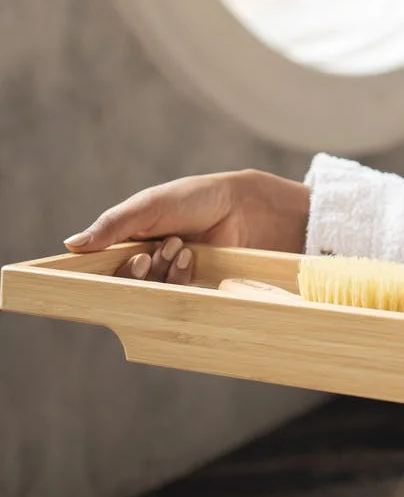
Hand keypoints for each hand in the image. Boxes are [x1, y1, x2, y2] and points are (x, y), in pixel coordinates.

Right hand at [62, 169, 310, 284]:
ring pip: (146, 292)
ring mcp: (166, 276)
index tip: (95, 272)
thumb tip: (71, 245)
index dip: (95, 272)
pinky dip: (177, 277)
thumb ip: (112, 225)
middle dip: (130, 273)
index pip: (100, 265)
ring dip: (158, 270)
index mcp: (128, 241)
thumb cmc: (192, 199)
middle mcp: (144, 261)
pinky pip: (172, 297)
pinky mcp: (189, 289)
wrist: (239, 207)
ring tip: (176, 245)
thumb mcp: (148, 205)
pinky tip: (188, 256)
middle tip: (142, 258)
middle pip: (121, 284)